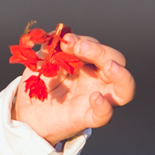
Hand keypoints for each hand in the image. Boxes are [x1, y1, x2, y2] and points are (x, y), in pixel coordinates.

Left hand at [12, 32, 133, 144]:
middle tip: (78, 47)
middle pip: (115, 60)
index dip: (83, 41)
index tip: (66, 40)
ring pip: (125, 88)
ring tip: (109, 66)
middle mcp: (98, 79)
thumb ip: (50, 50)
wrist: (29, 114)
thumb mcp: (42, 63)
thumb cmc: (40, 86)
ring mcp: (97, 98)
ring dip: (121, 74)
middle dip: (99, 51)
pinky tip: (95, 97)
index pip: (96, 47)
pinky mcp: (88, 117)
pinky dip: (104, 107)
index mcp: (88, 63)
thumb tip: (56, 36)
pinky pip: (105, 115)